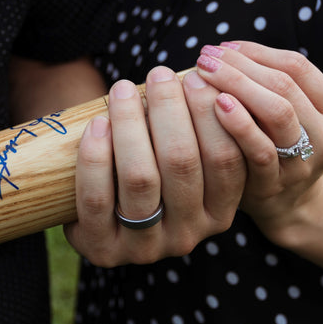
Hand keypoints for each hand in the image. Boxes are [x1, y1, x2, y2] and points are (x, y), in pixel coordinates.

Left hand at [64, 66, 244, 266]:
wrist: (96, 215)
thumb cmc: (146, 168)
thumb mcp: (181, 157)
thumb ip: (196, 127)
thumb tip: (201, 73)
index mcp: (218, 213)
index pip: (226, 159)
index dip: (211, 113)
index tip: (195, 76)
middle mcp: (188, 236)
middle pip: (182, 161)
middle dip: (170, 108)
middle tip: (159, 73)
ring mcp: (146, 247)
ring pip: (140, 176)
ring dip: (130, 123)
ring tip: (123, 89)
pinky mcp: (104, 250)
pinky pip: (98, 198)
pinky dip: (96, 156)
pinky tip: (97, 124)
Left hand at [195, 41, 322, 238]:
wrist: (280, 204)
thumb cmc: (273, 144)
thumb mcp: (284, 113)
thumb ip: (266, 82)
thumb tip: (223, 49)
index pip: (297, 66)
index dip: (256, 51)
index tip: (223, 46)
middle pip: (285, 85)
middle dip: (240, 65)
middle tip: (205, 56)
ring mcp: (306, 163)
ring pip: (278, 111)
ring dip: (237, 85)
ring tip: (204, 73)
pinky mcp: (277, 184)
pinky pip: (259, 149)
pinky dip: (237, 122)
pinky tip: (215, 104)